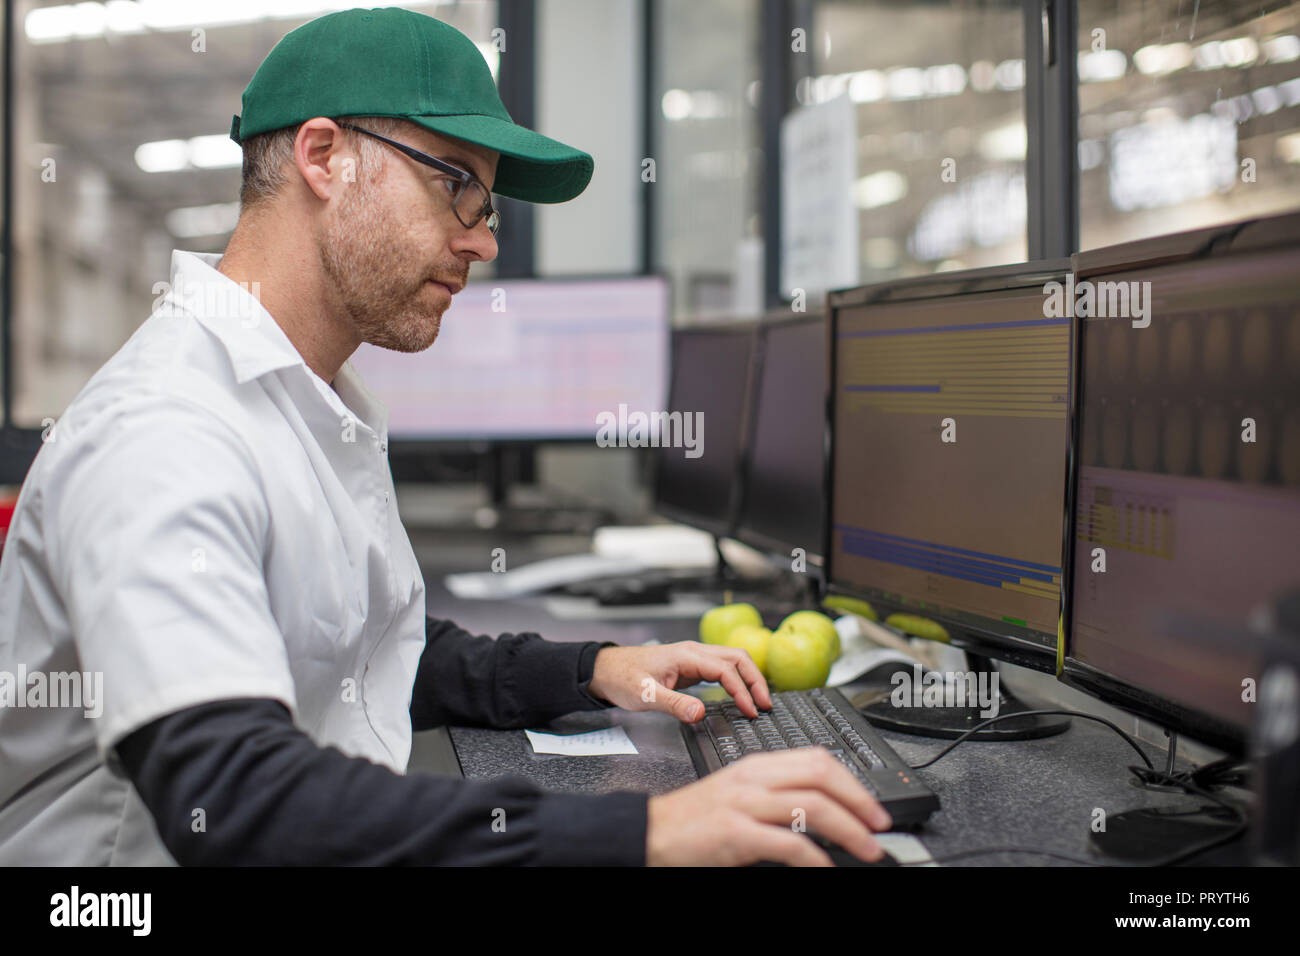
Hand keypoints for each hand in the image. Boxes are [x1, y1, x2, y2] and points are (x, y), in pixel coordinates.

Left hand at [587, 641, 770, 722]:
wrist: (605, 670)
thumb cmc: (622, 679)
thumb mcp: (645, 695)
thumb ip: (674, 704)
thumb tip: (701, 713)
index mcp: (686, 656)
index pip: (725, 669)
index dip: (742, 690)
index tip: (750, 711)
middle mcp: (693, 652)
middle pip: (737, 658)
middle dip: (755, 680)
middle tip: (766, 706)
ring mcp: (693, 658)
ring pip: (732, 660)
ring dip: (749, 678)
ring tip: (760, 701)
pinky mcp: (690, 666)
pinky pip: (721, 668)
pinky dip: (737, 679)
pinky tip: (741, 694)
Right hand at [645, 749, 893, 865]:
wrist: (652, 833)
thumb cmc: (696, 820)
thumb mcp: (741, 796)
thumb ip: (777, 795)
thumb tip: (825, 810)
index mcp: (758, 765)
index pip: (817, 759)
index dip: (852, 782)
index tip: (872, 806)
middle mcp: (754, 778)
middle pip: (823, 775)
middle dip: (860, 801)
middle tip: (880, 826)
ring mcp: (745, 803)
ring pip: (813, 806)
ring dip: (850, 830)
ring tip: (868, 849)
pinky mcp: (735, 833)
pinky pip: (789, 843)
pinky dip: (816, 859)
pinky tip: (826, 869)